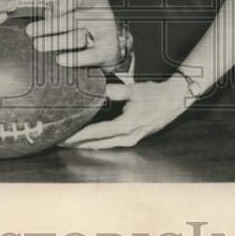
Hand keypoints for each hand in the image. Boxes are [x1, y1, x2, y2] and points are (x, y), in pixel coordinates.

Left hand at [25, 0, 119, 67]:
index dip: (60, 4)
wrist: (115, 45)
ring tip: (39, 45)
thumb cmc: (91, 25)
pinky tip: (61, 60)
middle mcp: (101, 15)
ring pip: (77, 37)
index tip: (45, 12)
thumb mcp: (80, 11)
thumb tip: (46, 15)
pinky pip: (90, 55)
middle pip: (72, 19)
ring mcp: (106, 34)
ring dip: (55, 41)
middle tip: (31, 31)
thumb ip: (63, 11)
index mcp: (95, 0)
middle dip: (48, 26)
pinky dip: (75, 58)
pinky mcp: (108, 52)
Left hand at [61, 77, 193, 148]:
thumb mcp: (134, 90)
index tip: (65, 136)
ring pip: (104, 146)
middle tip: (60, 141)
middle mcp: (128, 137)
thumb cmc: (155, 94)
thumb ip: (115, 91)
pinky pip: (111, 144)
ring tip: (70, 142)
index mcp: (127, 126)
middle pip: (98, 144)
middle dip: (78, 143)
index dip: (79, 135)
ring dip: (87, 144)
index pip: (97, 133)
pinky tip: (89, 140)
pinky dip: (98, 143)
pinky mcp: (134, 138)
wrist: (174, 100)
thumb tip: (96, 89)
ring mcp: (132, 140)